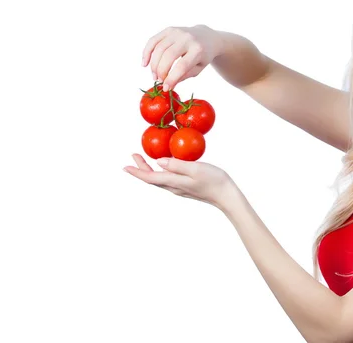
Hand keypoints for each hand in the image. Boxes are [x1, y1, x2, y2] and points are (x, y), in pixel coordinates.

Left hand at [123, 153, 241, 211]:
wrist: (226, 196)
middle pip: (152, 178)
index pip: (149, 177)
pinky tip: (165, 165)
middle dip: (141, 168)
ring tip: (145, 159)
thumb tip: (158, 161)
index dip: (136, 171)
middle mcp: (173, 187)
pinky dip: (161, 171)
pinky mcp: (186, 187)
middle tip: (134, 155)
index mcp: (173, 182)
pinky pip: (168, 179)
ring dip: (150, 169)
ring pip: (159, 179)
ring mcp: (180, 188)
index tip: (125, 166)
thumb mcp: (195, 169)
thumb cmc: (214, 181)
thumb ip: (177, 165)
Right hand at [142, 25, 223, 91]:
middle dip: (161, 71)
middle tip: (159, 81)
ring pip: (159, 49)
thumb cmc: (203, 56)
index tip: (165, 88)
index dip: (171, 78)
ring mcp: (177, 32)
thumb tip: (167, 85)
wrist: (207, 37)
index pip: (182, 66)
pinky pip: (153, 40)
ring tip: (155, 76)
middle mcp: (187, 38)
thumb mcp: (198, 68)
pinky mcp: (169, 29)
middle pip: (168, 56)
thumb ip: (184, 76)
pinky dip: (147, 52)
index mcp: (198, 50)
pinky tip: (145, 63)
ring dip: (154, 65)